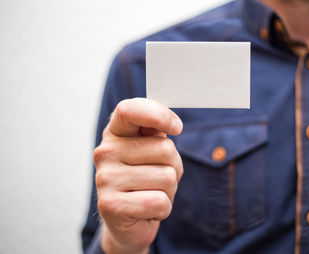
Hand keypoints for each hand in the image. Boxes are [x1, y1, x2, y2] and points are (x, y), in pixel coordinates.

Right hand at [93, 98, 183, 253]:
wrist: (128, 220)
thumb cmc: (145, 178)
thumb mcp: (152, 150)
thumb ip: (157, 131)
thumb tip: (171, 124)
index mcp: (115, 132)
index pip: (130, 110)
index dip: (159, 115)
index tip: (177, 128)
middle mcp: (105, 152)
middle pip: (165, 149)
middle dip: (174, 166)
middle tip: (159, 177)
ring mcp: (105, 179)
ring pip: (166, 177)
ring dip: (169, 190)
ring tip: (152, 193)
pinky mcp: (110, 206)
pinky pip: (160, 202)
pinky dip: (163, 208)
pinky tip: (148, 210)